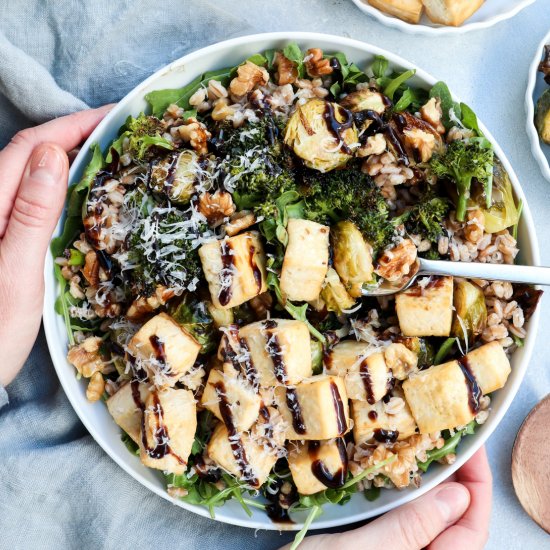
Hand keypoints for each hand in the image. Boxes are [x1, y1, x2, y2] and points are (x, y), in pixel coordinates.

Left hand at [0, 106, 112, 385]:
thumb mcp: (15, 273)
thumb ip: (29, 214)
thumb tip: (52, 156)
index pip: (33, 148)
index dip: (73, 126)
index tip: (115, 116)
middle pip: (34, 154)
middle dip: (77, 134)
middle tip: (122, 132)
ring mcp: (0, 222)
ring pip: (37, 173)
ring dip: (73, 156)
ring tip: (113, 154)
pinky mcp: (8, 237)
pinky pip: (39, 198)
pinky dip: (67, 185)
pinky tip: (89, 191)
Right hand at [289, 447, 491, 549]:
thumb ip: (411, 529)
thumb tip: (459, 496)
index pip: (470, 530)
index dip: (476, 486)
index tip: (471, 447)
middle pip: (454, 521)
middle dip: (456, 477)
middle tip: (449, 438)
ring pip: (428, 516)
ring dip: (431, 481)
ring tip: (428, 446)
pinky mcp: (377, 546)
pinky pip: (403, 518)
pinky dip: (405, 490)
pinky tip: (396, 469)